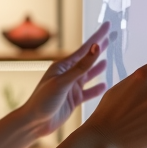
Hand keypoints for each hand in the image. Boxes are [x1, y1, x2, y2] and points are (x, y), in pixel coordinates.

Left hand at [20, 22, 109, 136]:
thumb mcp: (63, 82)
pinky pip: (88, 92)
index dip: (97, 37)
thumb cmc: (43, 100)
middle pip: (88, 58)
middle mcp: (68, 74)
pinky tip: (105, 85)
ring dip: (98, 67)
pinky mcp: (73, 100)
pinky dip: (97, 88)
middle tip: (112, 36)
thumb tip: (96, 48)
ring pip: (89, 75)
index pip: (85, 48)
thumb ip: (81, 67)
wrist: (34, 122)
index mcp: (63, 66)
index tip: (107, 25)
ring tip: (108, 60)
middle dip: (100, 48)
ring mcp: (71, 87)